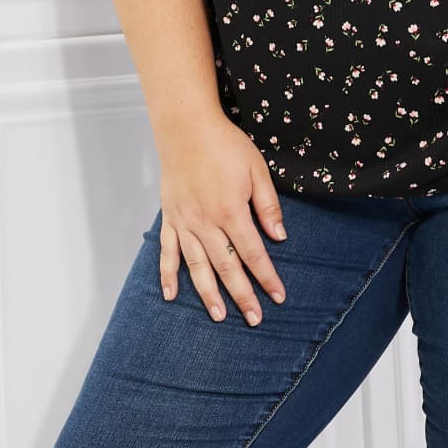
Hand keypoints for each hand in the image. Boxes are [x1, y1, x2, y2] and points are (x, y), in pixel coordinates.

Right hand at [156, 113, 287, 326]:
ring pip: (198, 266)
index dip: (266, 277)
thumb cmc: (225, 145)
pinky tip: (172, 295)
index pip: (253, 253)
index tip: (278, 296)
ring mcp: (185, 223)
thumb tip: (280, 237)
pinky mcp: (170, 218)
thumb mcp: (257, 170)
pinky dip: (168, 274)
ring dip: (208, 294)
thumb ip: (267, 206)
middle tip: (254, 319)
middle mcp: (206, 223)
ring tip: (218, 317)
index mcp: (232, 212)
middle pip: (227, 267)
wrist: (186, 128)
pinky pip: (167, 252)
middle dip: (242, 295)